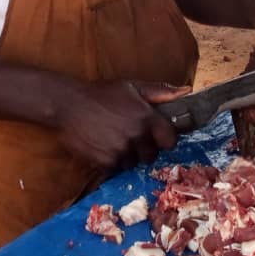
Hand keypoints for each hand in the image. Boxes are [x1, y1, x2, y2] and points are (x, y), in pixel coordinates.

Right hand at [54, 80, 190, 170]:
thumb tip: (186, 91)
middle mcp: (136, 136)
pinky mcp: (105, 162)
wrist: (68, 104)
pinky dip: (110, 160)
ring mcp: (120, 151)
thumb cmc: (102, 93)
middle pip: (151, 155)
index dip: (164, 139)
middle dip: (143, 148)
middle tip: (129, 135)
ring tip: (112, 138)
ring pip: (133, 163)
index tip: (156, 136)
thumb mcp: (132, 87)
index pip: (170, 140)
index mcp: (146, 117)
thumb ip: (160, 92)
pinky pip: (115, 168)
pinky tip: (102, 145)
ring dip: (126, 155)